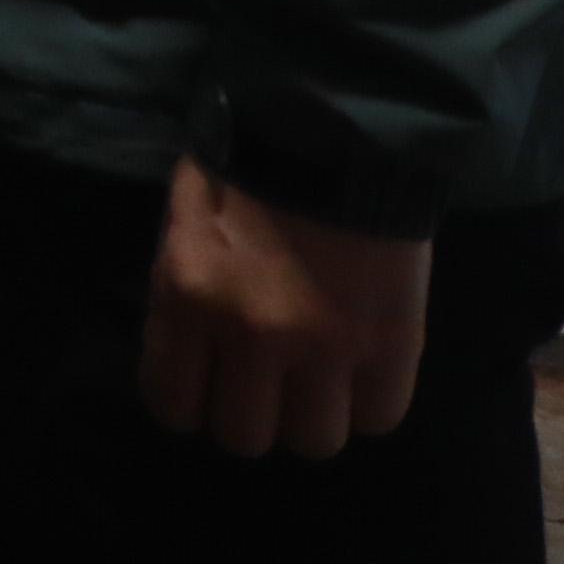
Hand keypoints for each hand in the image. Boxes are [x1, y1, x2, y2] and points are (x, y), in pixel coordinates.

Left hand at [137, 157, 429, 458]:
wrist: (339, 121)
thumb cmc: (251, 162)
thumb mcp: (187, 223)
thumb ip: (186, 295)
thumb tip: (193, 359)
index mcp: (187, 295)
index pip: (172, 404)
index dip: (192, 405)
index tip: (210, 389)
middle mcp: (250, 334)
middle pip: (245, 438)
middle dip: (254, 416)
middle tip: (269, 387)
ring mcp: (326, 346)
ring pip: (314, 441)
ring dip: (316, 416)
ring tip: (321, 380)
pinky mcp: (391, 345)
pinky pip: (379, 419)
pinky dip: (370, 403)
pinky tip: (364, 369)